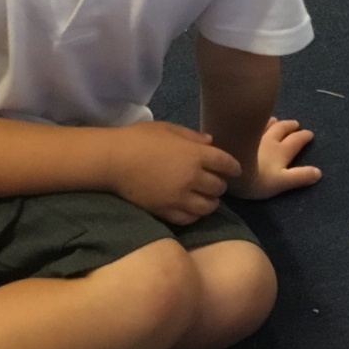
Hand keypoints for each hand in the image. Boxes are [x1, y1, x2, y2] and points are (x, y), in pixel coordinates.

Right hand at [109, 121, 242, 224]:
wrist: (113, 160)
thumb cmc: (139, 138)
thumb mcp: (168, 129)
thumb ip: (192, 137)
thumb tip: (211, 142)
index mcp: (196, 154)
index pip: (226, 163)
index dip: (234, 167)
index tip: (234, 170)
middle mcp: (193, 177)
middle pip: (219, 187)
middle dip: (220, 185)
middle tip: (216, 184)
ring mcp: (180, 196)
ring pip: (208, 207)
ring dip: (211, 203)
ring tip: (207, 200)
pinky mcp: (166, 210)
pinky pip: (189, 218)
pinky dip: (195, 215)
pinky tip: (192, 210)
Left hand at [230, 118, 321, 200]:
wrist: (227, 163)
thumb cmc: (254, 178)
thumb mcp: (280, 182)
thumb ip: (299, 177)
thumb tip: (318, 172)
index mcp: (281, 151)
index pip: (296, 141)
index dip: (303, 137)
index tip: (309, 133)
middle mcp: (269, 139)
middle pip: (282, 129)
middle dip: (290, 126)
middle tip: (296, 123)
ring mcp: (251, 133)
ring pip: (265, 124)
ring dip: (273, 122)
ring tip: (275, 119)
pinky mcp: (235, 131)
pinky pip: (246, 122)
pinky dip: (252, 119)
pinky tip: (248, 118)